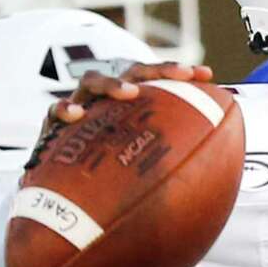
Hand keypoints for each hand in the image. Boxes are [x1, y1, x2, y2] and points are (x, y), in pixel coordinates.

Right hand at [26, 62, 213, 169]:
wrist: (61, 196)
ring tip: (130, 93)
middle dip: (158, 70)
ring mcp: (80, 108)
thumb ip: (168, 169)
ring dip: (112, 84)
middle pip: (131, 73)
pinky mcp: (53, 125)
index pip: (157, 82)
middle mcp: (106, 101)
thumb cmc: (107, 178)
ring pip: (92, 81)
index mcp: (129, 106)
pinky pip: (55, 112)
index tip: (207, 75)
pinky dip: (64, 109)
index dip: (179, 74)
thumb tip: (214, 183)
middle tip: (182, 75)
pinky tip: (75, 116)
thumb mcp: (140, 171)